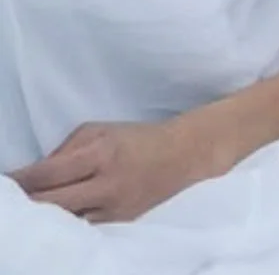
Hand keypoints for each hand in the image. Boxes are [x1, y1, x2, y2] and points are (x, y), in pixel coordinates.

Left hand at [11, 107, 237, 223]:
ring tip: (27, 215)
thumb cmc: (136, 138)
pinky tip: (55, 222)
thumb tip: (39, 172)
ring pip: (66, 221)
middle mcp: (106, 184)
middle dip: (27, 204)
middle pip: (53, 203)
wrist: (182, 156)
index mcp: (102, 153)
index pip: (50, 172)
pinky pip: (83, 228)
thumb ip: (67, 149)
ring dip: (44, 218)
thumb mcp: (100, 130)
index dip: (23, 180)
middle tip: (10, 203)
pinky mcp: (118, 224)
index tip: (6, 181)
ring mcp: (113, 209)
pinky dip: (66, 225)